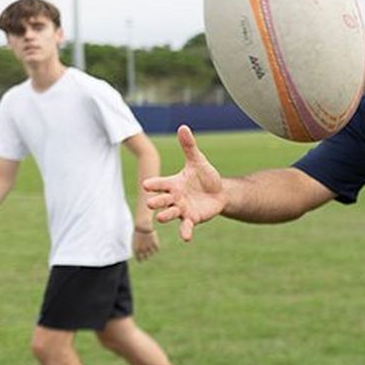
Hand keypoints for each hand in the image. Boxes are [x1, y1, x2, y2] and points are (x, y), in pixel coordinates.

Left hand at [133, 226, 158, 261]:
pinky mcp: (154, 244)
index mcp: (137, 250)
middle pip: (146, 258)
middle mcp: (143, 250)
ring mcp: (149, 247)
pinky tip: (154, 243)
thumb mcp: (135, 242)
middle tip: (146, 253)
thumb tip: (140, 254)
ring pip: (152, 253)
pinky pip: (157, 249)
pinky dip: (156, 247)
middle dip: (146, 256)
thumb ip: (137, 249)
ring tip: (150, 245)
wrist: (142, 226)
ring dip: (151, 251)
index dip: (141, 260)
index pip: (139, 259)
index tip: (142, 259)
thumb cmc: (137, 233)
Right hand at [143, 125, 226, 241]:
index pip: (161, 183)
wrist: (219, 192)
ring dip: (166, 216)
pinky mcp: (191, 219)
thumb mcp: (198, 161)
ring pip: (171, 213)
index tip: (145, 184)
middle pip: (163, 200)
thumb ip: (189, 146)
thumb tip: (183, 127)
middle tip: (150, 203)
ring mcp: (182, 209)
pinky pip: (186, 226)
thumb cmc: (205, 176)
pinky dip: (185, 231)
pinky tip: (186, 238)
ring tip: (160, 218)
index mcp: (173, 183)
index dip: (154, 184)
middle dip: (157, 201)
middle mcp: (175, 197)